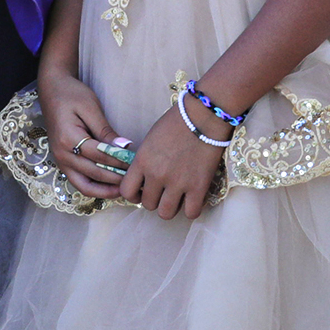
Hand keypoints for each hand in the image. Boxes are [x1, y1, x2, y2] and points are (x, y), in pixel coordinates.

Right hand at [38, 67, 129, 198]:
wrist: (51, 90)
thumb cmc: (71, 94)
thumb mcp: (90, 107)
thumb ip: (105, 130)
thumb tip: (124, 147)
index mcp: (68, 138)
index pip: (101, 156)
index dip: (121, 161)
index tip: (138, 163)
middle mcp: (62, 154)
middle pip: (94, 174)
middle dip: (117, 179)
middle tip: (137, 179)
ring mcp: (60, 161)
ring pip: (85, 186)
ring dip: (106, 191)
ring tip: (125, 189)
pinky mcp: (63, 162)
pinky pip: (79, 182)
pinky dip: (95, 188)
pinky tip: (111, 187)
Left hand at [120, 102, 225, 219]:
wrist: (203, 116)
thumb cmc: (175, 123)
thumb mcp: (150, 140)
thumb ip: (144, 161)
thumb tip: (143, 180)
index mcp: (142, 161)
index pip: (126, 191)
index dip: (133, 195)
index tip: (141, 192)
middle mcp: (157, 175)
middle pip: (148, 205)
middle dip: (154, 199)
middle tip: (163, 191)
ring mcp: (178, 183)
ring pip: (166, 213)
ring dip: (170, 207)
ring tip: (176, 197)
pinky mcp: (199, 187)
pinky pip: (191, 213)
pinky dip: (191, 209)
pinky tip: (192, 199)